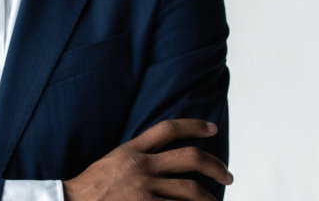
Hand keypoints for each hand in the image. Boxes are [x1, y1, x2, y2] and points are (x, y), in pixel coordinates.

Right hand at [63, 119, 232, 200]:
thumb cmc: (91, 186)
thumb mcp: (114, 160)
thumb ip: (138, 155)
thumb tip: (164, 157)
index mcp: (133, 149)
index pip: (169, 129)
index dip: (194, 125)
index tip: (212, 129)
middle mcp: (141, 166)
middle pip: (190, 158)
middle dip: (215, 166)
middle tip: (227, 175)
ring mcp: (144, 189)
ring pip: (190, 190)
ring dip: (208, 198)